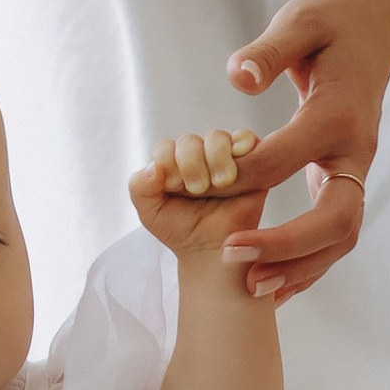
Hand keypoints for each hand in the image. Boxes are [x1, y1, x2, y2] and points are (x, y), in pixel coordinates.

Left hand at [129, 128, 272, 264]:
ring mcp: (222, 159)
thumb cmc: (182, 231)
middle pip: (190, 141)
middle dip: (190, 163)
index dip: (168, 162)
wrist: (213, 251)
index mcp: (171, 165)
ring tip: (219, 184)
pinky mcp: (249, 163)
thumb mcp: (150, 212)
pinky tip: (239, 157)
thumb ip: (139, 186)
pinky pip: (246, 139)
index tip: (175, 186)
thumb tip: (154, 166)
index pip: (165, 148)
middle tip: (197, 189)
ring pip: (217, 137)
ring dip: (215, 157)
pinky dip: (242, 142)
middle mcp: (196, 159)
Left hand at [216, 0, 389, 305]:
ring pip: (340, 236)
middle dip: (285, 246)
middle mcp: (355, 149)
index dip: (241, 179)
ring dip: (300, 267)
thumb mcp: (303, 20)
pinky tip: (275, 283)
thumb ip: (270, 51)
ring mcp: (357, 166)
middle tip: (233, 258)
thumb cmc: (336, 19)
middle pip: (334, 219)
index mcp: (338, 114)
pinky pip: (336, 230)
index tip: (199, 189)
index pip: (286, 159)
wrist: (382, 23)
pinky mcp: (348, 174)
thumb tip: (238, 80)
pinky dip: (310, 262)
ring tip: (253, 288)